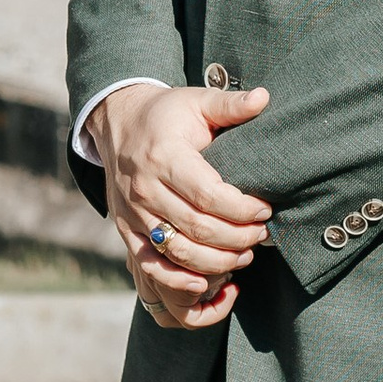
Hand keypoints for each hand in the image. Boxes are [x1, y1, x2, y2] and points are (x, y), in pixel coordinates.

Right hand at [97, 81, 272, 331]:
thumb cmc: (165, 114)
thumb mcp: (195, 101)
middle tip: (261, 235)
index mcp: (163, 157)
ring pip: (178, 252)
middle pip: (197, 228)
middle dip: (237, 238)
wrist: (117, 123)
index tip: (265, 210)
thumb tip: (265, 97)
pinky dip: (179, 281)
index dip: (242, 209)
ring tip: (244, 255)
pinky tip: (207, 284)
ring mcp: (132, 213)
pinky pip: (151, 266)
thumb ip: (229, 104)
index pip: (208, 195)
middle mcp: (144, 188)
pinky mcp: (126, 230)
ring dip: (216, 262)